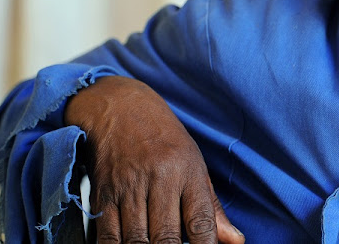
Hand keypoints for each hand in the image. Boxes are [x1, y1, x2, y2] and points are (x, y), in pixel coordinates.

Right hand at [65, 76, 244, 242]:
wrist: (121, 108)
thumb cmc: (165, 141)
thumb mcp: (195, 165)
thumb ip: (212, 209)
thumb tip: (235, 242)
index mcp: (188, 171)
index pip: (200, 220)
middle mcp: (159, 178)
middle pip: (167, 236)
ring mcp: (129, 187)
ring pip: (136, 241)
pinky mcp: (103, 195)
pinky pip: (107, 237)